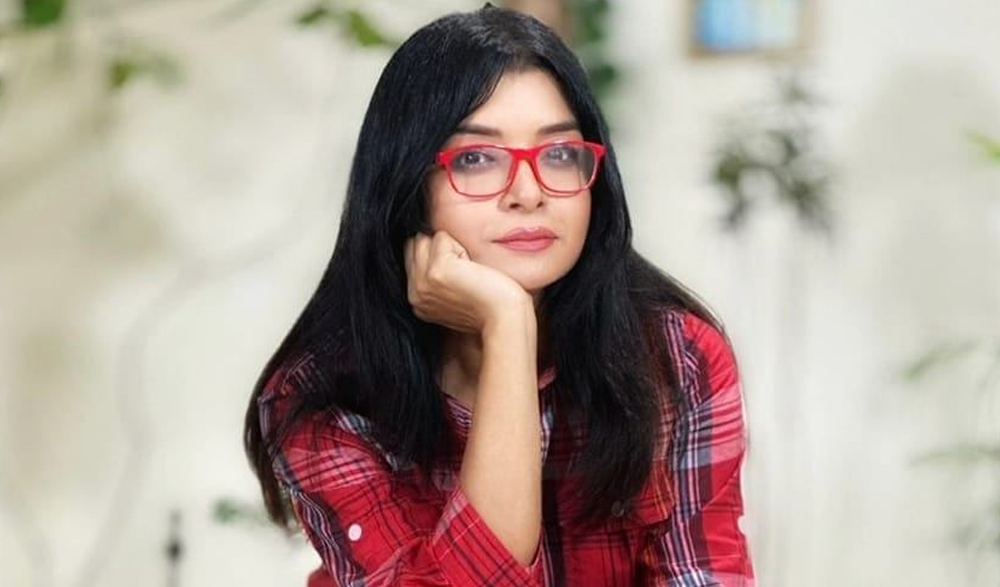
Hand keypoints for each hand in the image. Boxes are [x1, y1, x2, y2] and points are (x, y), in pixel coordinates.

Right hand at [404, 230, 532, 333]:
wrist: (503, 317)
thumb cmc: (488, 305)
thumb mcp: (453, 295)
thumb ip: (437, 279)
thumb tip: (433, 247)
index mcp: (417, 300)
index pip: (413, 257)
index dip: (438, 256)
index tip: (460, 276)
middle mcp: (415, 293)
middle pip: (415, 245)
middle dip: (440, 249)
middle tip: (465, 272)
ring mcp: (422, 282)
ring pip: (426, 239)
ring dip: (449, 247)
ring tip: (467, 271)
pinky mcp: (436, 271)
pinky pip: (441, 237)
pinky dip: (460, 247)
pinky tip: (472, 269)